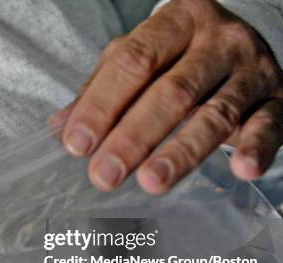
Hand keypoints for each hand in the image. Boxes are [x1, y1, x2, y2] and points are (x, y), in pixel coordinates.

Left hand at [50, 0, 282, 193]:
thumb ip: (100, 89)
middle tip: (104, 175)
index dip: (102, 104)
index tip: (77, 144)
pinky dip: (257, 148)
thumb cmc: (176, 55)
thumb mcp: (137, 58)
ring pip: (216, 113)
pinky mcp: (278, 100)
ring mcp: (251, 70)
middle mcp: (216, 41)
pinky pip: (270, 125)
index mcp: (174, 22)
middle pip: (173, 91)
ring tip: (151, 182)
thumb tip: (59, 127)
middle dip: (134, 137)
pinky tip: (241, 170)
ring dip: (182, 151)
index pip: (133, 61)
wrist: (240, 42)